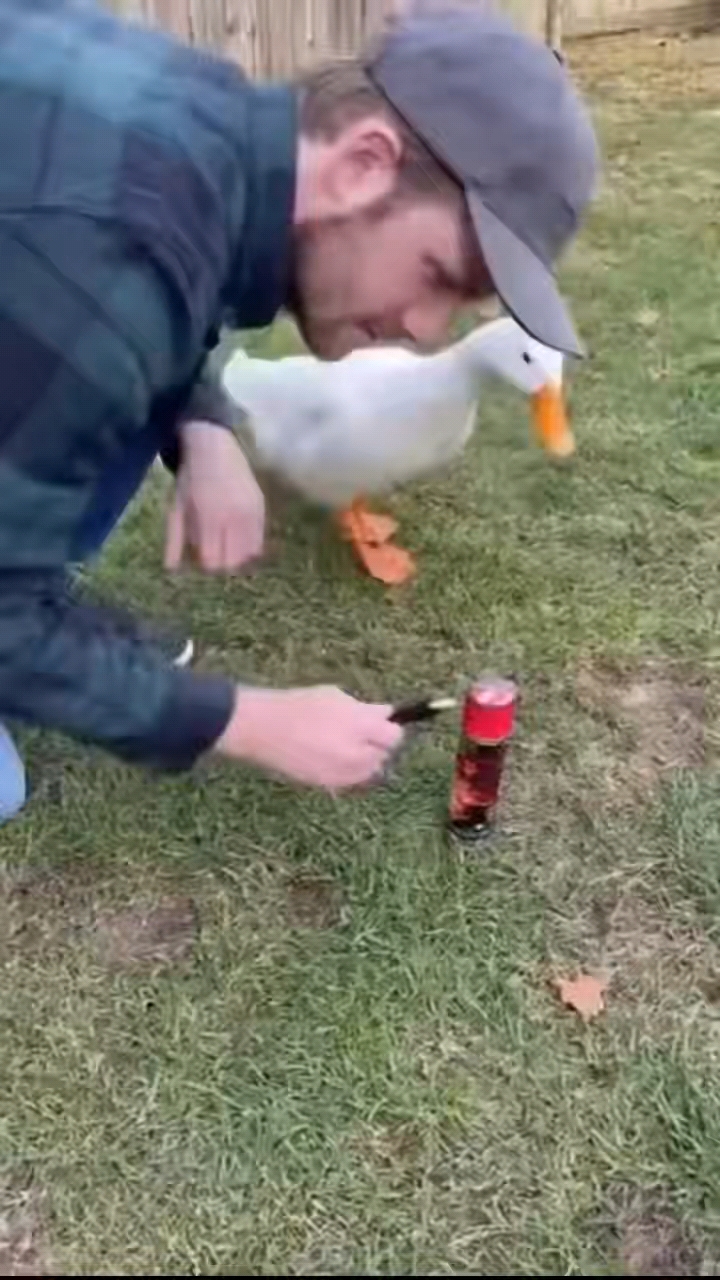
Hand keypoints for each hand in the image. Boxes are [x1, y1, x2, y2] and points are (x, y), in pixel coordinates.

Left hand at [165, 420, 264, 572]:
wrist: (215, 448)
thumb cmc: (190, 479)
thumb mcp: (176, 508)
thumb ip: (174, 540)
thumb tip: (171, 570)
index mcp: (208, 519)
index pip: (211, 561)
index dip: (204, 565)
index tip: (199, 557)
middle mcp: (232, 518)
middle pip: (231, 563)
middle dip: (220, 563)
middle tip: (213, 552)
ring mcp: (250, 514)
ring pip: (248, 555)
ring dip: (236, 557)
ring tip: (226, 546)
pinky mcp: (261, 509)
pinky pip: (259, 542)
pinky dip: (249, 548)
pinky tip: (238, 540)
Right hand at [215, 686, 403, 789]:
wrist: (264, 729)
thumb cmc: (298, 707)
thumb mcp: (335, 697)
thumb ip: (364, 709)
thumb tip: (384, 715)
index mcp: (361, 726)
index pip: (394, 735)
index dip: (389, 728)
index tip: (382, 723)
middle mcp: (357, 752)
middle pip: (384, 754)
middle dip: (378, 744)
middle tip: (363, 734)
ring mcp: (343, 772)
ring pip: (370, 770)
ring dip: (366, 759)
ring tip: (346, 746)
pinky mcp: (329, 784)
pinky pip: (351, 780)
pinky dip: (349, 770)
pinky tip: (332, 756)